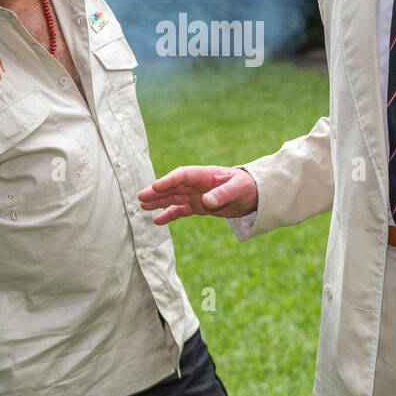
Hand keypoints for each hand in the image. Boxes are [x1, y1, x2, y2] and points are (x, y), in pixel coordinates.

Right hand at [138, 165, 258, 224]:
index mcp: (205, 175)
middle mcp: (197, 184)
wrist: (254, 195)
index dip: (169, 180)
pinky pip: (180, 210)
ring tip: (142, 206)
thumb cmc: (247, 187)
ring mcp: (196, 195)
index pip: (183, 175)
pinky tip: (157, 221)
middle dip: (157, 191)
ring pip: (173, 197)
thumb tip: (206, 202)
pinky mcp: (198, 206)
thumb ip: (223, 194)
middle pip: (173, 186)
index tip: (156, 186)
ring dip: (158, 201)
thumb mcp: (239, 189)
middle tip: (141, 197)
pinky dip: (169, 214)